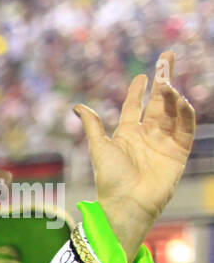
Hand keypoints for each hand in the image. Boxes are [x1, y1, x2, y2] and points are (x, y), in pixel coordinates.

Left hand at [74, 51, 195, 262]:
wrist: (128, 204)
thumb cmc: (110, 179)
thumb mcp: (99, 147)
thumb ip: (93, 125)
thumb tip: (77, 106)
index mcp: (127, 134)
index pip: (134, 107)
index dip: (138, 90)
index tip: (143, 74)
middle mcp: (147, 136)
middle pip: (157, 103)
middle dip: (163, 80)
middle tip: (166, 58)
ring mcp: (164, 144)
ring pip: (172, 113)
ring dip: (172, 96)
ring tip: (168, 82)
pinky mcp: (178, 153)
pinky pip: (185, 130)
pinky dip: (185, 115)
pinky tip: (181, 101)